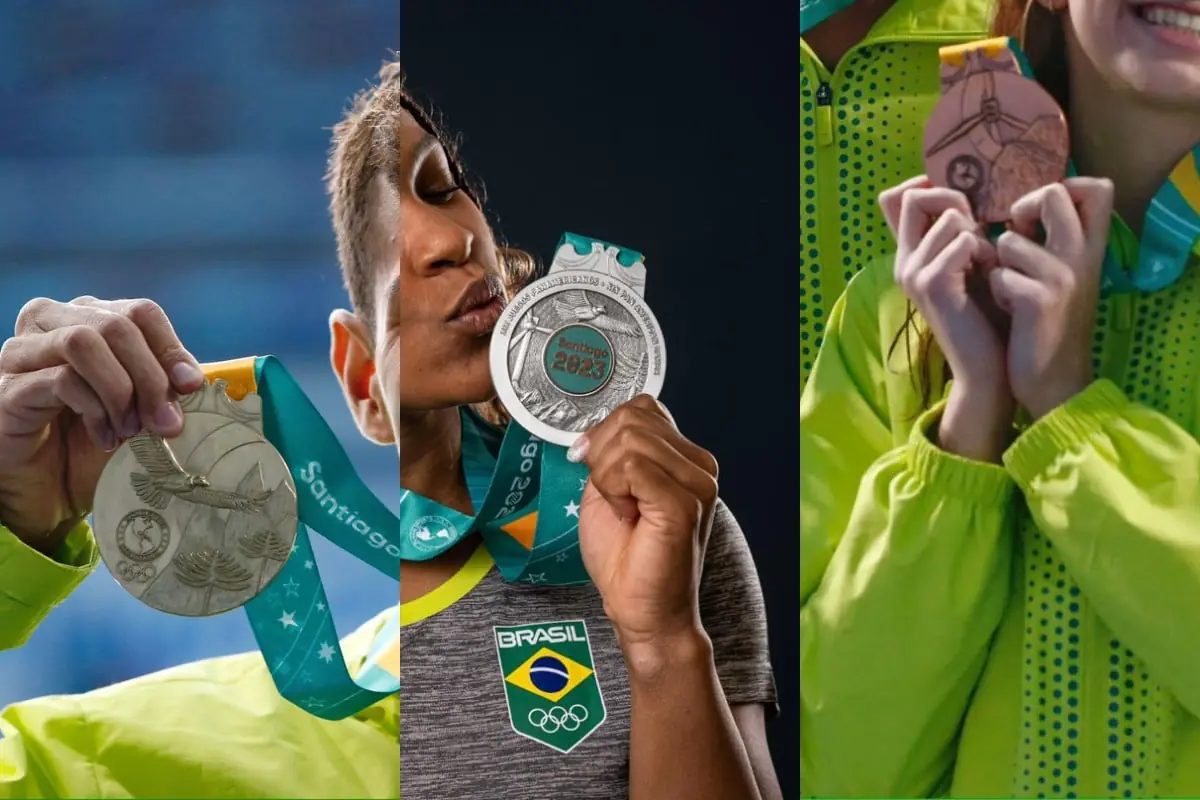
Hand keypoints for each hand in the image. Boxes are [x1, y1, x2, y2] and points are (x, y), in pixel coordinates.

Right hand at [0, 297, 203, 549]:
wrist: (44, 491)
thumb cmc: (92, 443)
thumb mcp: (138, 410)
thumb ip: (161, 387)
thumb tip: (195, 380)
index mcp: (88, 317)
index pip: (139, 312)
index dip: (170, 348)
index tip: (191, 387)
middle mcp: (50, 323)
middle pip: (116, 325)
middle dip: (151, 376)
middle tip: (166, 423)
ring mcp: (21, 353)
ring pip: (83, 342)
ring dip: (120, 388)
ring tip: (131, 429)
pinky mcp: (7, 388)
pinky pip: (59, 379)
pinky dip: (94, 409)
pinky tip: (105, 438)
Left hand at [568, 395, 717, 652]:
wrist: (641, 610)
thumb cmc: (626, 558)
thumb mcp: (610, 488)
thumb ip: (611, 452)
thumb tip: (591, 428)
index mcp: (687, 459)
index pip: (642, 408)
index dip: (606, 433)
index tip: (596, 469)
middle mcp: (700, 466)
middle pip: (632, 418)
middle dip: (602, 454)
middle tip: (611, 496)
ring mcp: (697, 484)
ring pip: (630, 439)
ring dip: (606, 476)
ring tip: (622, 510)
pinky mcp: (683, 504)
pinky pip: (632, 466)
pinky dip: (613, 489)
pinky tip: (626, 516)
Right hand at [879, 176, 1014, 461]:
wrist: (988, 366)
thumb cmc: (988, 316)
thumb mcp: (971, 267)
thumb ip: (961, 235)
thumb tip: (967, 197)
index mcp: (909, 257)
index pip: (899, 199)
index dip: (929, 188)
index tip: (961, 205)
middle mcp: (903, 262)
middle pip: (915, 196)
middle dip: (953, 202)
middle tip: (979, 234)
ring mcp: (912, 272)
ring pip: (950, 217)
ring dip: (979, 234)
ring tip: (988, 266)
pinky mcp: (931, 283)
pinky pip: (964, 240)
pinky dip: (985, 253)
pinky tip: (990, 278)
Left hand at [989, 178, 1112, 419]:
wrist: (1054, 381)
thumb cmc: (1044, 325)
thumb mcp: (1057, 278)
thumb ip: (1048, 242)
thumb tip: (1017, 208)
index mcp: (1090, 248)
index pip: (1096, 187)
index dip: (1062, 187)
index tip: (1036, 217)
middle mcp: (1084, 256)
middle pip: (1054, 193)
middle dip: (1021, 210)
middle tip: (1012, 242)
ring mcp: (1064, 277)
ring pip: (1008, 240)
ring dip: (996, 264)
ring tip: (1008, 290)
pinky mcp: (1040, 300)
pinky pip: (996, 276)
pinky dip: (993, 292)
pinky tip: (1008, 311)